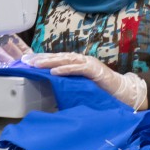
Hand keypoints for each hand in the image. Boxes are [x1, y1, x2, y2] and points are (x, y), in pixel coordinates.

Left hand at [23, 52, 147, 109]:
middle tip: (27, 61)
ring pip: (67, 60)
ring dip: (51, 62)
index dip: (43, 58)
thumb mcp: (81, 85)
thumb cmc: (102, 90)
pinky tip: (54, 72)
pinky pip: (78, 69)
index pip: (58, 59)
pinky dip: (66, 70)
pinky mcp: (95, 71)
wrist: (123, 92)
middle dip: (42, 58)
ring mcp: (89, 64)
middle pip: (59, 57)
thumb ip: (69, 83)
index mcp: (79, 63)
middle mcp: (83, 60)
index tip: (27, 61)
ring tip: (37, 64)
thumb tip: (51, 86)